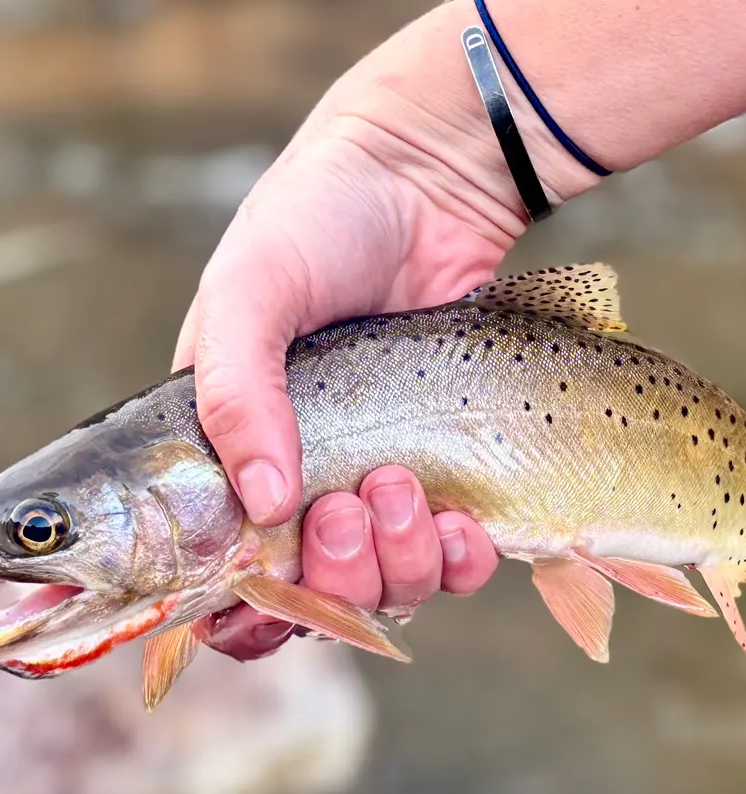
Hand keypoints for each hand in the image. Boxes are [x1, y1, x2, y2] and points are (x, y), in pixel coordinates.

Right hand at [175, 0, 587, 659]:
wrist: (429, 180)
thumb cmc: (317, 223)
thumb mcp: (251, 293)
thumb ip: (238, 391)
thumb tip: (267, 504)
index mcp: (235, 455)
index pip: (232, 581)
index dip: (249, 613)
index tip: (273, 585)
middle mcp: (311, 483)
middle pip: (321, 600)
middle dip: (336, 573)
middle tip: (348, 504)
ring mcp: (389, 482)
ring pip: (394, 586)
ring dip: (399, 562)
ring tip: (403, 488)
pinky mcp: (460, 473)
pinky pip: (461, 557)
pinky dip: (461, 558)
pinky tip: (466, 525)